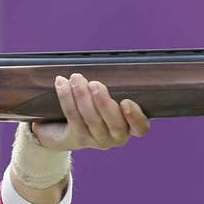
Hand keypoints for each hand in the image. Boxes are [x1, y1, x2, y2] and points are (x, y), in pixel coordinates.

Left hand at [31, 73, 151, 150]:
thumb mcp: (111, 99)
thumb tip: (117, 64)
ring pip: (91, 119)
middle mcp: (116, 137)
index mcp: (130, 127)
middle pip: (114, 123)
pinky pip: (73, 117)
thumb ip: (116, 87)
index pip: (140, 128)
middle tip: (95, 84)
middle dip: (103, 102)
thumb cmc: (98, 107)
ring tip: (76, 79)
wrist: (69, 130)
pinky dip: (66, 98)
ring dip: (82, 96)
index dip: (135, 117)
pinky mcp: (79, 138)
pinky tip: (62, 84)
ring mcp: (98, 140)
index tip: (126, 102)